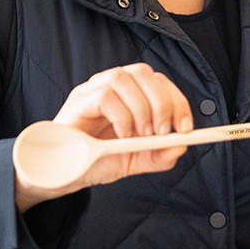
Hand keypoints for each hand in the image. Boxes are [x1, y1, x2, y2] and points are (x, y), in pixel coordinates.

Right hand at [15, 63, 191, 210]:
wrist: (64, 175)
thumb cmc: (98, 160)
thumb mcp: (135, 160)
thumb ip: (159, 155)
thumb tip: (181, 146)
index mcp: (130, 93)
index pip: (158, 81)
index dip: (177, 100)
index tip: (185, 127)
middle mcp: (112, 85)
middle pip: (144, 73)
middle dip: (162, 103)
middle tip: (162, 132)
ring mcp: (92, 89)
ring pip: (124, 78)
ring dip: (141, 109)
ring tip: (139, 136)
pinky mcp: (77, 102)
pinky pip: (104, 96)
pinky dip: (121, 116)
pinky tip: (121, 136)